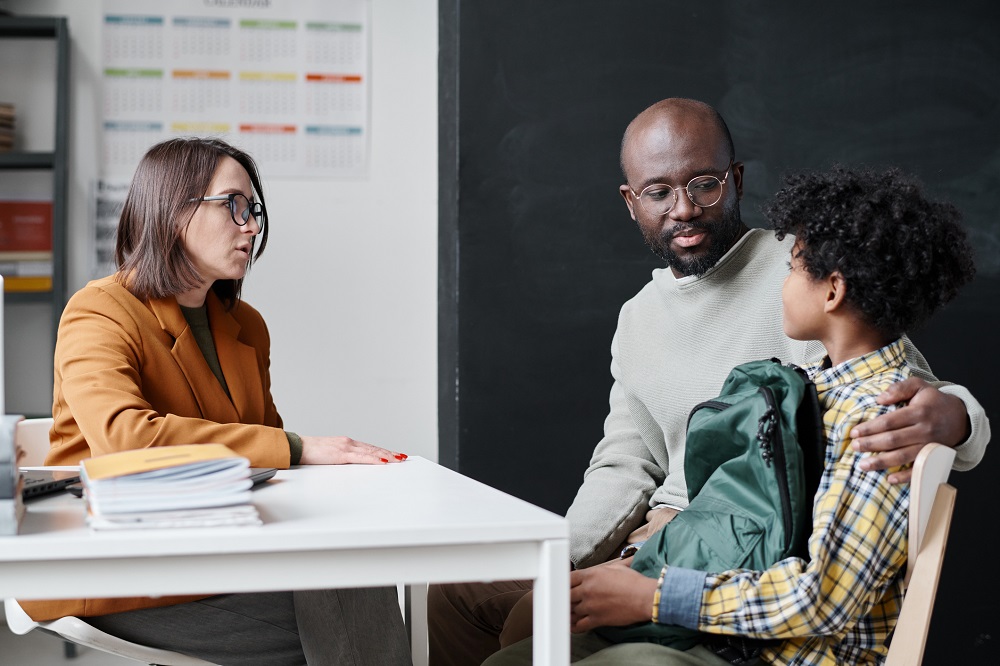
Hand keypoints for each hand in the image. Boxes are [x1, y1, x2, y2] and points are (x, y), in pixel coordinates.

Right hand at [299, 435, 406, 464]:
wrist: (297, 447)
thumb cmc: (310, 453)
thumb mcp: (329, 456)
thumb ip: (340, 459)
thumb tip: (348, 466)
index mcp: (346, 444)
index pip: (369, 448)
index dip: (382, 451)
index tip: (393, 455)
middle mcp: (349, 443)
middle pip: (374, 449)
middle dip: (389, 453)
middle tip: (403, 457)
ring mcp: (346, 447)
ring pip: (372, 452)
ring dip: (387, 455)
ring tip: (399, 459)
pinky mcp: (342, 453)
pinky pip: (362, 457)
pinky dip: (374, 459)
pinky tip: (384, 461)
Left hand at [569, 558, 656, 632]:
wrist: (645, 597)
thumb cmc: (633, 582)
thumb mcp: (615, 568)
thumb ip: (600, 570)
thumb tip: (596, 571)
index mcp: (591, 575)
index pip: (568, 578)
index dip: (565, 583)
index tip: (565, 586)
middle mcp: (587, 590)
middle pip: (567, 595)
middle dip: (567, 597)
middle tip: (568, 600)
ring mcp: (591, 605)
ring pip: (572, 610)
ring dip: (572, 611)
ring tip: (571, 612)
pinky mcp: (597, 619)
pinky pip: (579, 625)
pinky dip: (575, 626)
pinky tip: (573, 625)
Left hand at [850, 377, 968, 483]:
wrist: (960, 417)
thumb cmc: (933, 401)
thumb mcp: (919, 386)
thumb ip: (900, 388)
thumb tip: (880, 399)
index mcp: (919, 412)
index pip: (889, 422)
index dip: (870, 428)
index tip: (854, 432)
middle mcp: (925, 430)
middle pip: (893, 440)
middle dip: (871, 444)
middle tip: (854, 447)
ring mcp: (930, 446)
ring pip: (903, 456)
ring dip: (881, 462)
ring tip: (863, 465)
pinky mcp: (935, 458)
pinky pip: (919, 470)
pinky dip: (905, 477)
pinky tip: (889, 479)